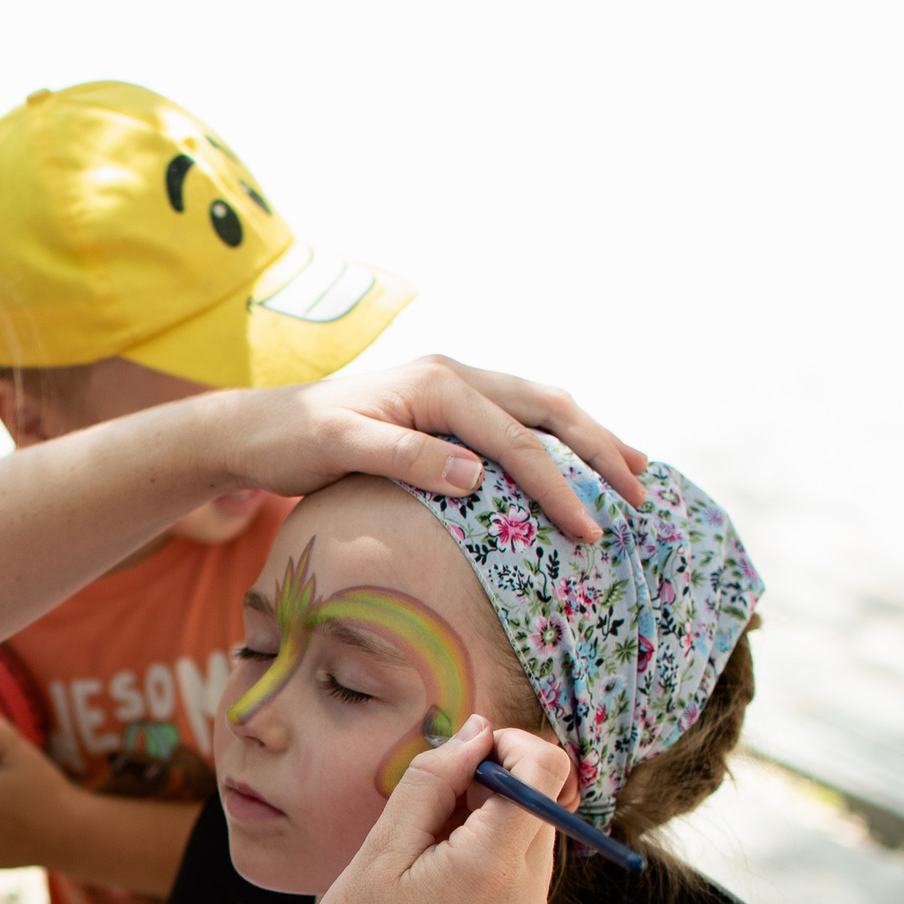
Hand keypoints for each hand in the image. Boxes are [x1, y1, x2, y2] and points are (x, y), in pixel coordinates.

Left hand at [212, 355, 649, 544]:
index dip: (557, 485)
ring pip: (542, 408)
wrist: (262, 427)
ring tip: (634, 473)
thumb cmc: (295, 442)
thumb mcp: (340, 450)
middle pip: (549, 408)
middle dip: (600, 450)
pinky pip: (518, 419)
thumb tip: (474, 475)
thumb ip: (406, 458)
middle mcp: (454, 375)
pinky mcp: (449, 407)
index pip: (515, 439)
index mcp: (437, 383)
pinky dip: (556, 440)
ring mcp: (455, 387)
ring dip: (589, 440)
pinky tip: (579, 463)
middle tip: (641, 496)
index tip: (588, 528)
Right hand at [267, 716, 569, 903]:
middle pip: (546, 799)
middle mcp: (527, 897)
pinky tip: (436, 865)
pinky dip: (489, 846)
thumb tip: (474, 735)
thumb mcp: (379, 852)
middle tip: (431, 799)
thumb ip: (431, 783)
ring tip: (425, 838)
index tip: (464, 752)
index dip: (511, 744)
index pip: (546, 773)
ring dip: (491, 813)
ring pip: (534, 830)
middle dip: (497, 779)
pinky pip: (522, 866)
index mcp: (492, 870)